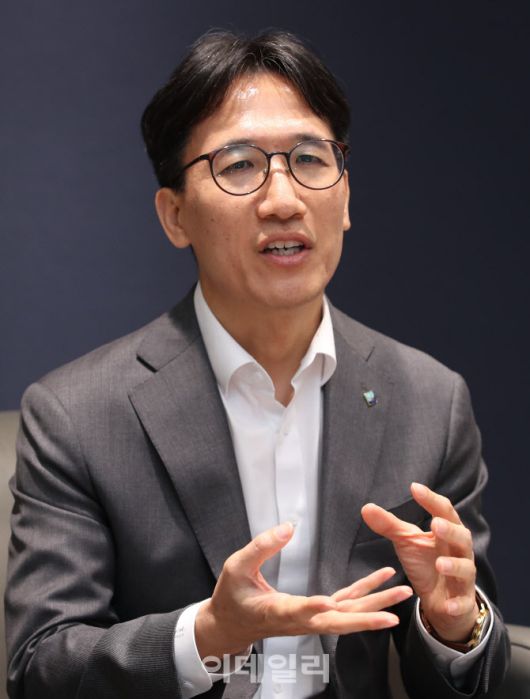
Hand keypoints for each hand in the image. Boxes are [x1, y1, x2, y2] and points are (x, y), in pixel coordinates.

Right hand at [195, 522, 412, 659]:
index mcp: (275, 610)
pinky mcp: (315, 612)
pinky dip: (365, 595)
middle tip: (393, 611)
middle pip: (337, 622)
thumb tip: (288, 527)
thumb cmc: (232, 596)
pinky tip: (383, 582)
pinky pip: (345, 605)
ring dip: (375, 606)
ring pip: (347, 616)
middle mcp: (299, 620)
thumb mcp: (235, 567)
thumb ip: (260, 547)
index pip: (297, 610)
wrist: (231, 626)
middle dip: (366, 616)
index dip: (312, 607)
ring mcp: (309, 619)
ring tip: (402, 594)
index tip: (326, 602)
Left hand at [361, 483, 478, 642]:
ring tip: (440, 564)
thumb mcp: (406, 542)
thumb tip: (366, 507)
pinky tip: (448, 606)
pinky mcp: (462, 601)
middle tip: (434, 524)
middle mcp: (459, 551)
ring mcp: (464, 577)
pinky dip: (456, 604)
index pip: (443, 511)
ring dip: (454, 565)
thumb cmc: (425, 563)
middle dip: (449, 531)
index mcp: (446, 532)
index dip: (431, 500)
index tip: (414, 487)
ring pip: (466, 569)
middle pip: (461, 537)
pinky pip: (463, 602)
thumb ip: (389, 525)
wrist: (440, 600)